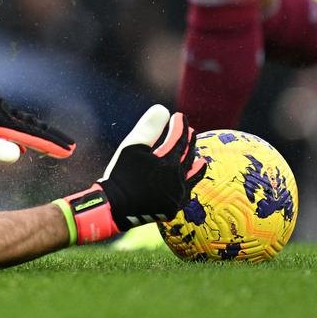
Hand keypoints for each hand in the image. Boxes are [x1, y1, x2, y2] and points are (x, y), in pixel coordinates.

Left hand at [0, 69, 74, 163]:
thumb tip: (21, 153)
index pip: (31, 134)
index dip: (50, 144)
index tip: (68, 151)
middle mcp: (1, 108)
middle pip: (32, 125)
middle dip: (51, 137)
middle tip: (70, 147)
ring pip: (22, 120)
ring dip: (38, 131)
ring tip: (52, 142)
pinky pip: (11, 117)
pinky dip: (23, 126)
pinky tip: (24, 134)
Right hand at [59, 105, 205, 243]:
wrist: (116, 206)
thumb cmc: (121, 174)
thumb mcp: (132, 147)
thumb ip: (149, 128)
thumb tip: (162, 109)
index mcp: (170, 163)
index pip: (179, 139)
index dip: (179, 126)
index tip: (179, 116)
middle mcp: (178, 179)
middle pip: (188, 156)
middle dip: (188, 142)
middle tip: (189, 131)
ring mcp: (177, 196)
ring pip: (190, 176)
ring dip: (195, 165)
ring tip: (201, 159)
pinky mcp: (173, 208)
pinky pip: (185, 192)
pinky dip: (188, 183)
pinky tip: (188, 182)